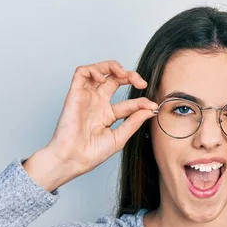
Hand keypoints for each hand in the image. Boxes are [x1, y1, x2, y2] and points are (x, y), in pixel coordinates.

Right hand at [45, 60, 157, 176]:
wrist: (74, 159)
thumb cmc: (91, 153)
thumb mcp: (119, 137)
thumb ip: (134, 122)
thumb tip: (150, 109)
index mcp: (108, 115)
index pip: (129, 102)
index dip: (142, 102)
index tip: (152, 106)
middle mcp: (98, 103)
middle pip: (115, 80)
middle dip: (130, 76)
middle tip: (141, 83)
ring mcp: (87, 98)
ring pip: (99, 71)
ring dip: (113, 66)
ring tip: (124, 74)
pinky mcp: (75, 94)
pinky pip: (82, 72)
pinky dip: (94, 69)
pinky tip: (103, 78)